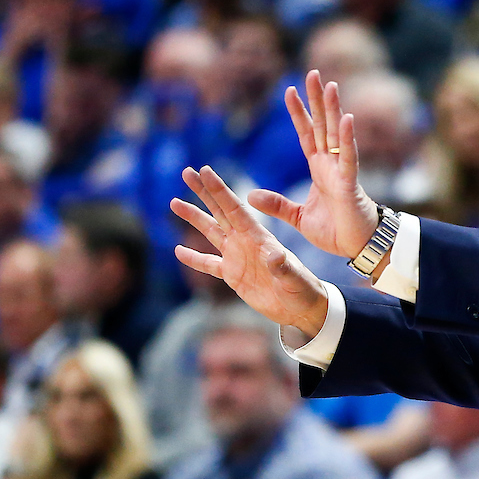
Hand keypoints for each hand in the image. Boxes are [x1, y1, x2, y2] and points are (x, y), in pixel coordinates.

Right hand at [172, 165, 327, 334]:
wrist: (302, 308)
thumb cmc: (303, 290)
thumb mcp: (294, 278)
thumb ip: (283, 268)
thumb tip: (276, 256)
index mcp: (258, 237)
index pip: (234, 208)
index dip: (219, 190)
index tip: (204, 171)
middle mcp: (245, 242)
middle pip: (219, 211)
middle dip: (203, 192)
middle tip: (186, 172)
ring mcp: (237, 257)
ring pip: (210, 232)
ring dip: (194, 217)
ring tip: (174, 202)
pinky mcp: (233, 276)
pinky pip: (209, 264)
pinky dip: (194, 258)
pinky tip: (178, 250)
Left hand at [247, 71, 379, 258]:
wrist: (357, 248)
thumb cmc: (334, 231)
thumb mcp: (297, 218)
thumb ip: (277, 205)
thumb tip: (251, 195)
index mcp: (319, 169)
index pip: (306, 134)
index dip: (299, 113)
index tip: (289, 91)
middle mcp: (331, 164)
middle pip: (322, 125)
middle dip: (316, 100)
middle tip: (313, 74)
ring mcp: (342, 171)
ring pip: (336, 134)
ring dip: (333, 110)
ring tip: (329, 85)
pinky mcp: (350, 184)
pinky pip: (349, 158)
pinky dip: (348, 138)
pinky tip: (347, 118)